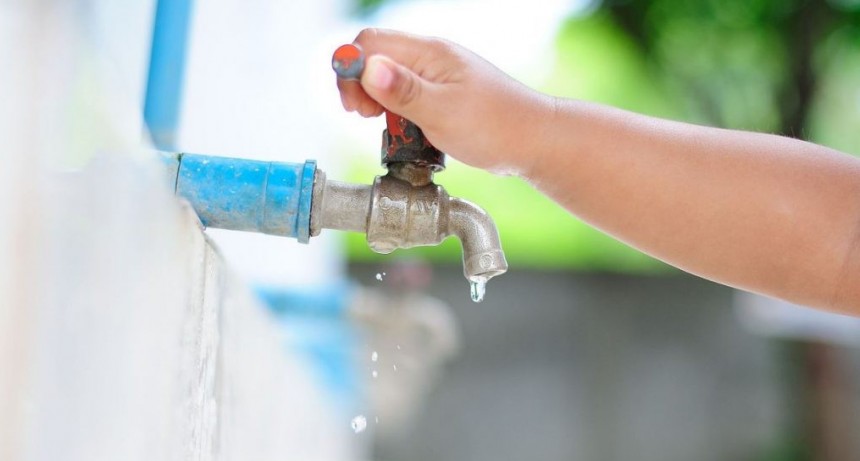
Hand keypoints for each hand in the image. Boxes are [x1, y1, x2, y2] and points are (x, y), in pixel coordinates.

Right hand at [337, 28, 554, 174]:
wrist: (533, 141)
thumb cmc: (495, 127)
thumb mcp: (443, 112)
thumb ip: (403, 91)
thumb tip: (367, 67)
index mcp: (429, 53)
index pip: (370, 43)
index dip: (352, 70)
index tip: (357, 106)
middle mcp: (430, 58)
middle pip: (375, 58)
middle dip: (360, 87)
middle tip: (367, 117)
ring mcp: (436, 76)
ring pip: (388, 79)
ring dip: (378, 102)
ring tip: (388, 127)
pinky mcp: (442, 95)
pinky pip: (406, 96)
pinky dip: (397, 112)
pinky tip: (406, 130)